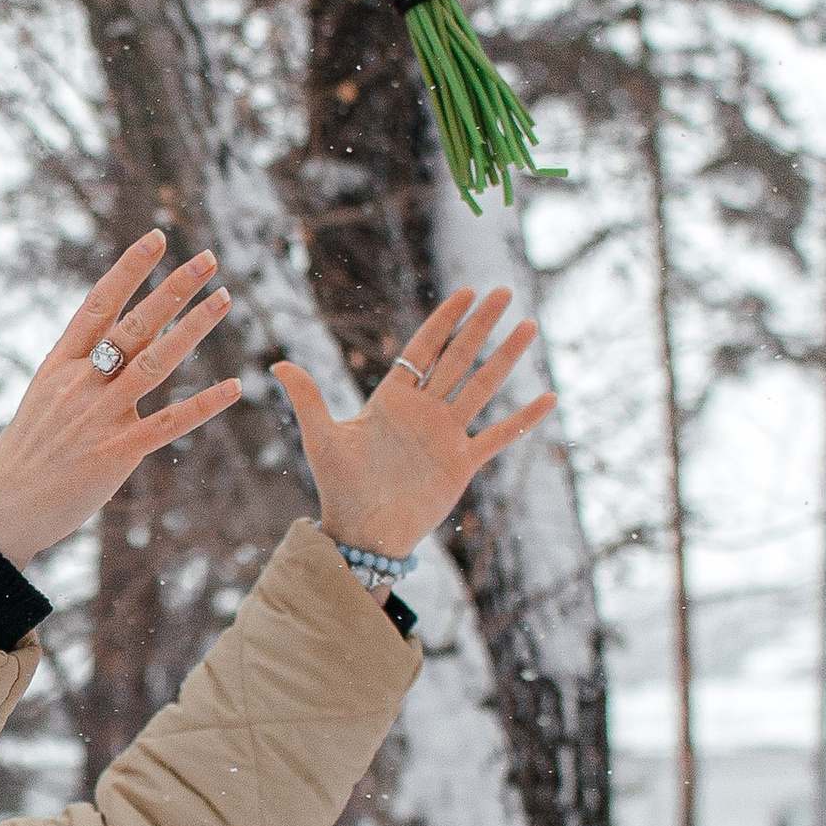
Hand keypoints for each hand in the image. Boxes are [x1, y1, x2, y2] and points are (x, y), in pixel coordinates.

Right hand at [0, 233, 242, 571]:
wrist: (2, 507)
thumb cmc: (28, 452)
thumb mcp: (46, 398)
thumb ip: (85, 371)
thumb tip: (128, 342)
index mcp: (59, 364)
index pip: (98, 303)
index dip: (129, 268)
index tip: (157, 237)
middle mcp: (79, 383)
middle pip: (133, 325)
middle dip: (173, 288)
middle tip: (208, 257)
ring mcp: (98, 417)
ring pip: (155, 362)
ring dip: (194, 328)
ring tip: (225, 298)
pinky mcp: (116, 453)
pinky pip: (169, 423)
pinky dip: (205, 404)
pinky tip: (235, 386)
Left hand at [271, 288, 554, 558]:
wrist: (363, 533)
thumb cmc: (339, 487)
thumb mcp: (321, 438)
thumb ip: (307, 398)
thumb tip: (276, 363)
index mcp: (392, 399)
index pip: (423, 349)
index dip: (445, 320)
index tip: (466, 292)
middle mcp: (424, 411)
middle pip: (458, 357)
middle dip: (481, 324)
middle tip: (503, 292)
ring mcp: (447, 435)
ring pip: (483, 386)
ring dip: (506, 356)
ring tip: (528, 326)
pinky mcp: (463, 463)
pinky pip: (500, 435)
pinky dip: (524, 419)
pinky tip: (549, 398)